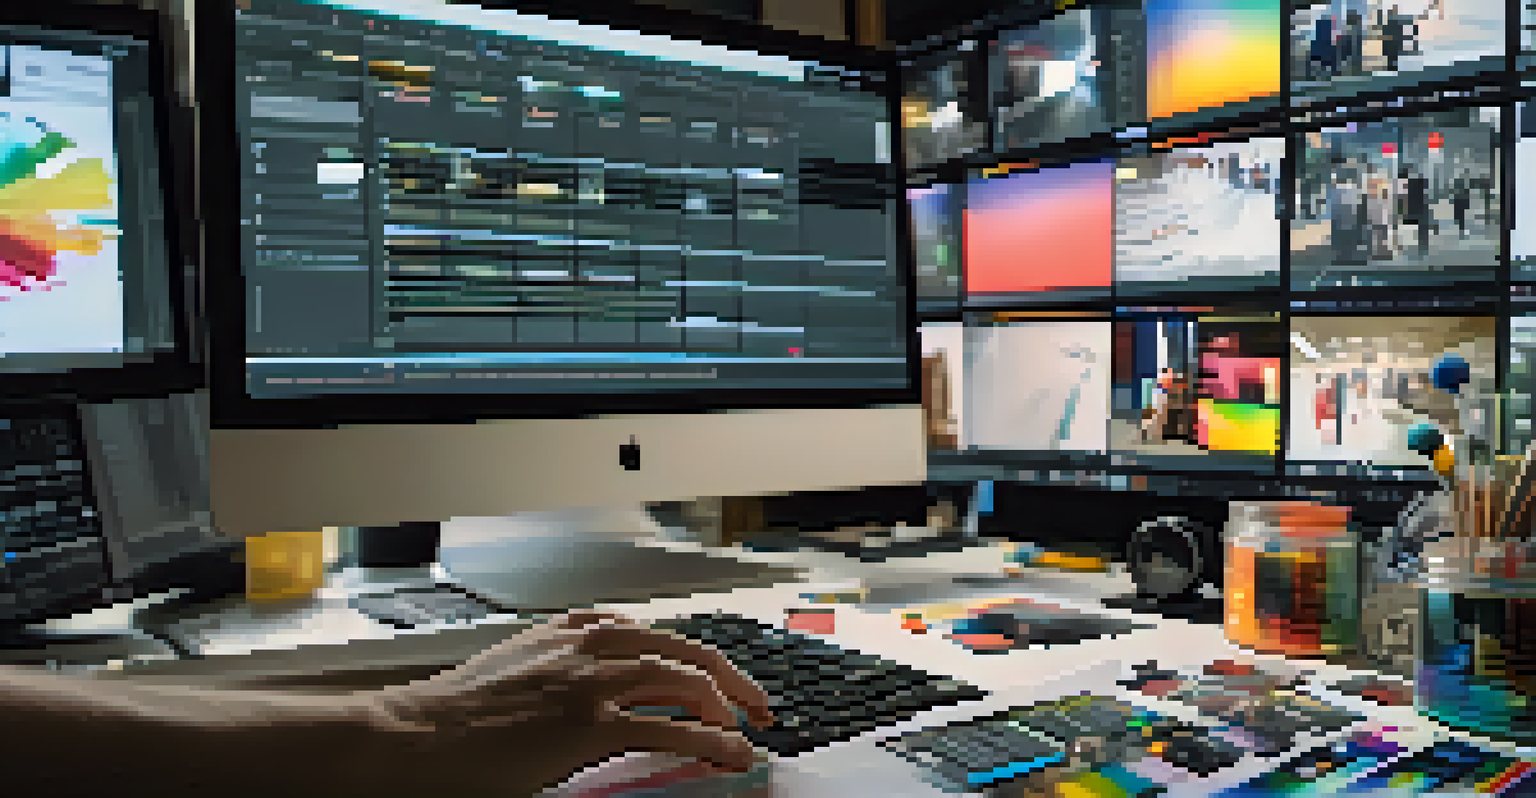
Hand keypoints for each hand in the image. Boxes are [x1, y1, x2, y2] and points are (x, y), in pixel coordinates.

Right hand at [368, 611, 774, 794]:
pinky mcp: (589, 727)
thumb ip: (554, 665)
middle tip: (755, 700)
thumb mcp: (510, 668)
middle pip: (682, 646)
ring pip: (685, 679)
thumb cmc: (449, 713)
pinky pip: (668, 730)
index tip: (713, 673)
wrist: (412, 736)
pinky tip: (727, 752)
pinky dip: (708, 740)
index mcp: (568, 633)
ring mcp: (591, 684)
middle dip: (728, 672)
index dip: (692, 653)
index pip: (650, 632)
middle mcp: (586, 647)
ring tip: (746, 729)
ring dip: (726, 704)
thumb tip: (583, 683)